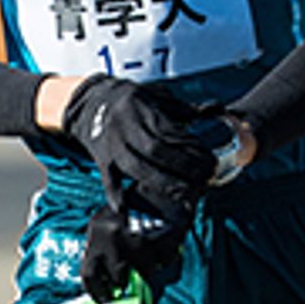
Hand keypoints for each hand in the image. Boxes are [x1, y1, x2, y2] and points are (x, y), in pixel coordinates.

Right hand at [62, 75, 215, 213]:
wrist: (89, 102)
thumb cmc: (129, 101)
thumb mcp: (155, 96)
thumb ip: (183, 108)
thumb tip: (215, 111)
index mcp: (141, 107)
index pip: (169, 131)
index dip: (190, 148)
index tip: (209, 160)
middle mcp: (125, 126)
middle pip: (155, 151)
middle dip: (182, 168)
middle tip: (204, 179)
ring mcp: (112, 145)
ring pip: (136, 167)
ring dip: (162, 184)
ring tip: (186, 195)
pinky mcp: (102, 160)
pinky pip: (108, 179)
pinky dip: (116, 194)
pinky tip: (126, 207)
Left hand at [80, 194, 192, 303]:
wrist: (160, 187)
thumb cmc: (132, 206)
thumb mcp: (106, 222)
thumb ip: (100, 247)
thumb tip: (103, 279)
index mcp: (97, 232)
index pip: (89, 274)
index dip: (95, 292)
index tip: (103, 301)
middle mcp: (114, 239)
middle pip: (116, 279)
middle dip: (123, 283)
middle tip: (128, 283)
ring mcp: (138, 243)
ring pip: (142, 275)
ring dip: (145, 271)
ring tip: (148, 257)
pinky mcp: (159, 245)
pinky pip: (161, 265)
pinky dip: (161, 261)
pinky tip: (161, 248)